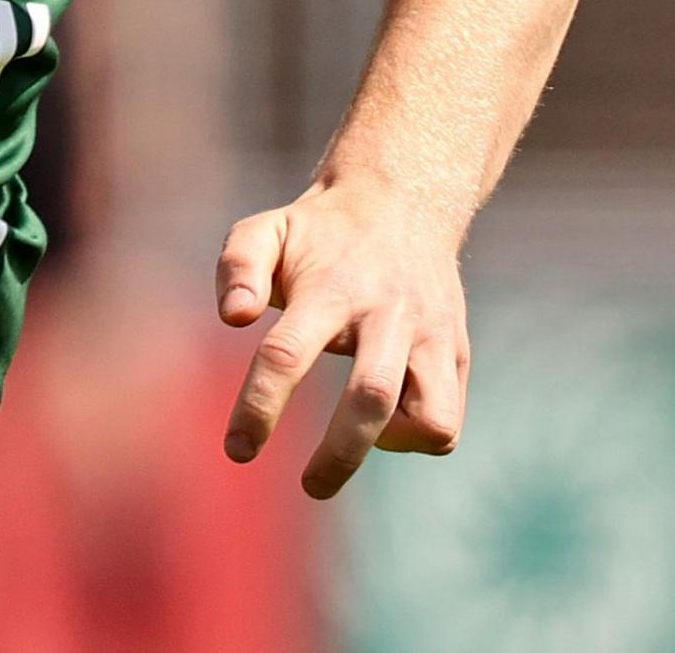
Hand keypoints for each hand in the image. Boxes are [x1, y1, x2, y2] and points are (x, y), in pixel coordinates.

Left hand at [218, 177, 471, 496]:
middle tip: (310, 488)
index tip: (237, 450)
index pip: (287, 354)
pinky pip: (447, 418)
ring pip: (432, 416)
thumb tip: (233, 318)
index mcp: (331, 288)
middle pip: (369, 398)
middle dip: (338, 455)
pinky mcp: (458, 353)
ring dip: (390, 445)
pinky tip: (384, 420)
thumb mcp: (264, 229)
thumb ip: (238, 267)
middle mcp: (388, 314)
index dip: (259, 407)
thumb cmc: (318, 231)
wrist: (404, 202)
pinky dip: (417, 435)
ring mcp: (431, 336)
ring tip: (359, 442)